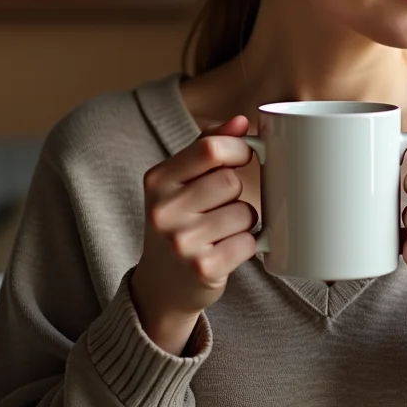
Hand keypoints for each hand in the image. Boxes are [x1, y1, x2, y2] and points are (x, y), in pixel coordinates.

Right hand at [129, 116, 257, 354]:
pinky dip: (247, 246)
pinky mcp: (203, 269)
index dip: (238, 148)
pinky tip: (227, 251)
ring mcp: (181, 242)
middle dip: (238, 194)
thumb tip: (242, 120)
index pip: (210, 148)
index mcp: (157, 180)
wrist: (162, 286)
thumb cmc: (179, 223)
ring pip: (244, 213)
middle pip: (231, 182)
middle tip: (223, 207)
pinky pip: (249, 243)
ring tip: (222, 232)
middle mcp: (163, 210)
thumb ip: (207, 147)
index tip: (245, 156)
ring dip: (244, 222)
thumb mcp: (179, 182)